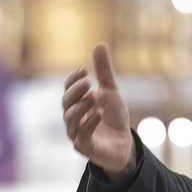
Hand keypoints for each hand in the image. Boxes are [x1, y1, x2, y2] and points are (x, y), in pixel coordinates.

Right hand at [62, 43, 134, 178]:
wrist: (124, 144)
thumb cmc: (114, 118)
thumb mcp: (111, 91)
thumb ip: (104, 71)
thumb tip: (99, 44)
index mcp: (77, 103)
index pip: (68, 89)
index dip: (74, 79)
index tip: (85, 69)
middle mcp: (73, 118)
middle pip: (66, 103)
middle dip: (75, 92)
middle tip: (88, 82)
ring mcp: (77, 134)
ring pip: (70, 120)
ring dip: (80, 107)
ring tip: (93, 97)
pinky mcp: (84, 148)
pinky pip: (82, 136)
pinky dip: (89, 125)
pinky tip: (98, 115)